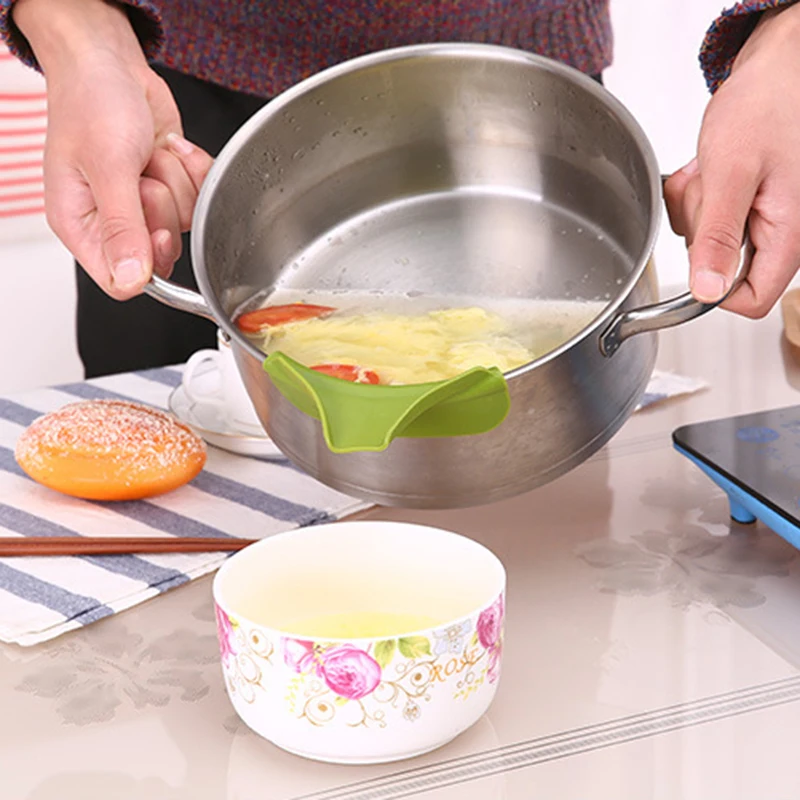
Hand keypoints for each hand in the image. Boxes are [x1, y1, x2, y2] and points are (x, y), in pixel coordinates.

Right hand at [12, 0, 213, 298]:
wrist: (110, 61)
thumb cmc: (92, 102)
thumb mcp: (107, 167)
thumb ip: (122, 227)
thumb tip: (128, 280)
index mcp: (80, 224)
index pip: (118, 280)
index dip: (146, 261)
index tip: (154, 228)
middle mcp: (112, 221)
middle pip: (161, 253)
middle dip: (162, 207)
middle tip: (142, 174)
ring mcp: (144, 205)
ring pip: (185, 222)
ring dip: (176, 180)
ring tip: (148, 152)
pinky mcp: (170, 187)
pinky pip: (200, 196)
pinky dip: (191, 168)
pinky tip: (168, 147)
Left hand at [664, 4, 799, 317]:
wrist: (777, 67)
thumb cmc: (769, 106)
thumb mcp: (732, 174)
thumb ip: (718, 237)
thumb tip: (707, 291)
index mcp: (788, 233)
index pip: (752, 300)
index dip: (715, 291)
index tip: (696, 258)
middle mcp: (780, 231)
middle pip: (721, 267)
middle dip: (701, 229)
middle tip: (709, 187)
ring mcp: (761, 217)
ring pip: (707, 239)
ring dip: (696, 204)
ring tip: (711, 168)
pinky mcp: (743, 202)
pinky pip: (704, 214)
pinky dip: (696, 191)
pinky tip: (707, 165)